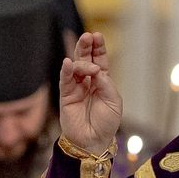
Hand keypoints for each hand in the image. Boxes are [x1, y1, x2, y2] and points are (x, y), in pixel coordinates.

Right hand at [58, 31, 122, 155]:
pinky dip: (66, 71)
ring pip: (75, 68)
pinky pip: (65, 81)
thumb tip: (96, 71)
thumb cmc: (106, 123)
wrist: (94, 141)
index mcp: (102, 81)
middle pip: (85, 59)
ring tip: (87, 60)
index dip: (98, 48)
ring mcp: (76, 88)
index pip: (99, 59)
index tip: (97, 36)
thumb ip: (106, 85)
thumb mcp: (114, 102)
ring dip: (80, 60)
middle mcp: (88, 82)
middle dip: (86, 46)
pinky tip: (67, 63)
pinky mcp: (66, 97)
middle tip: (88, 36)